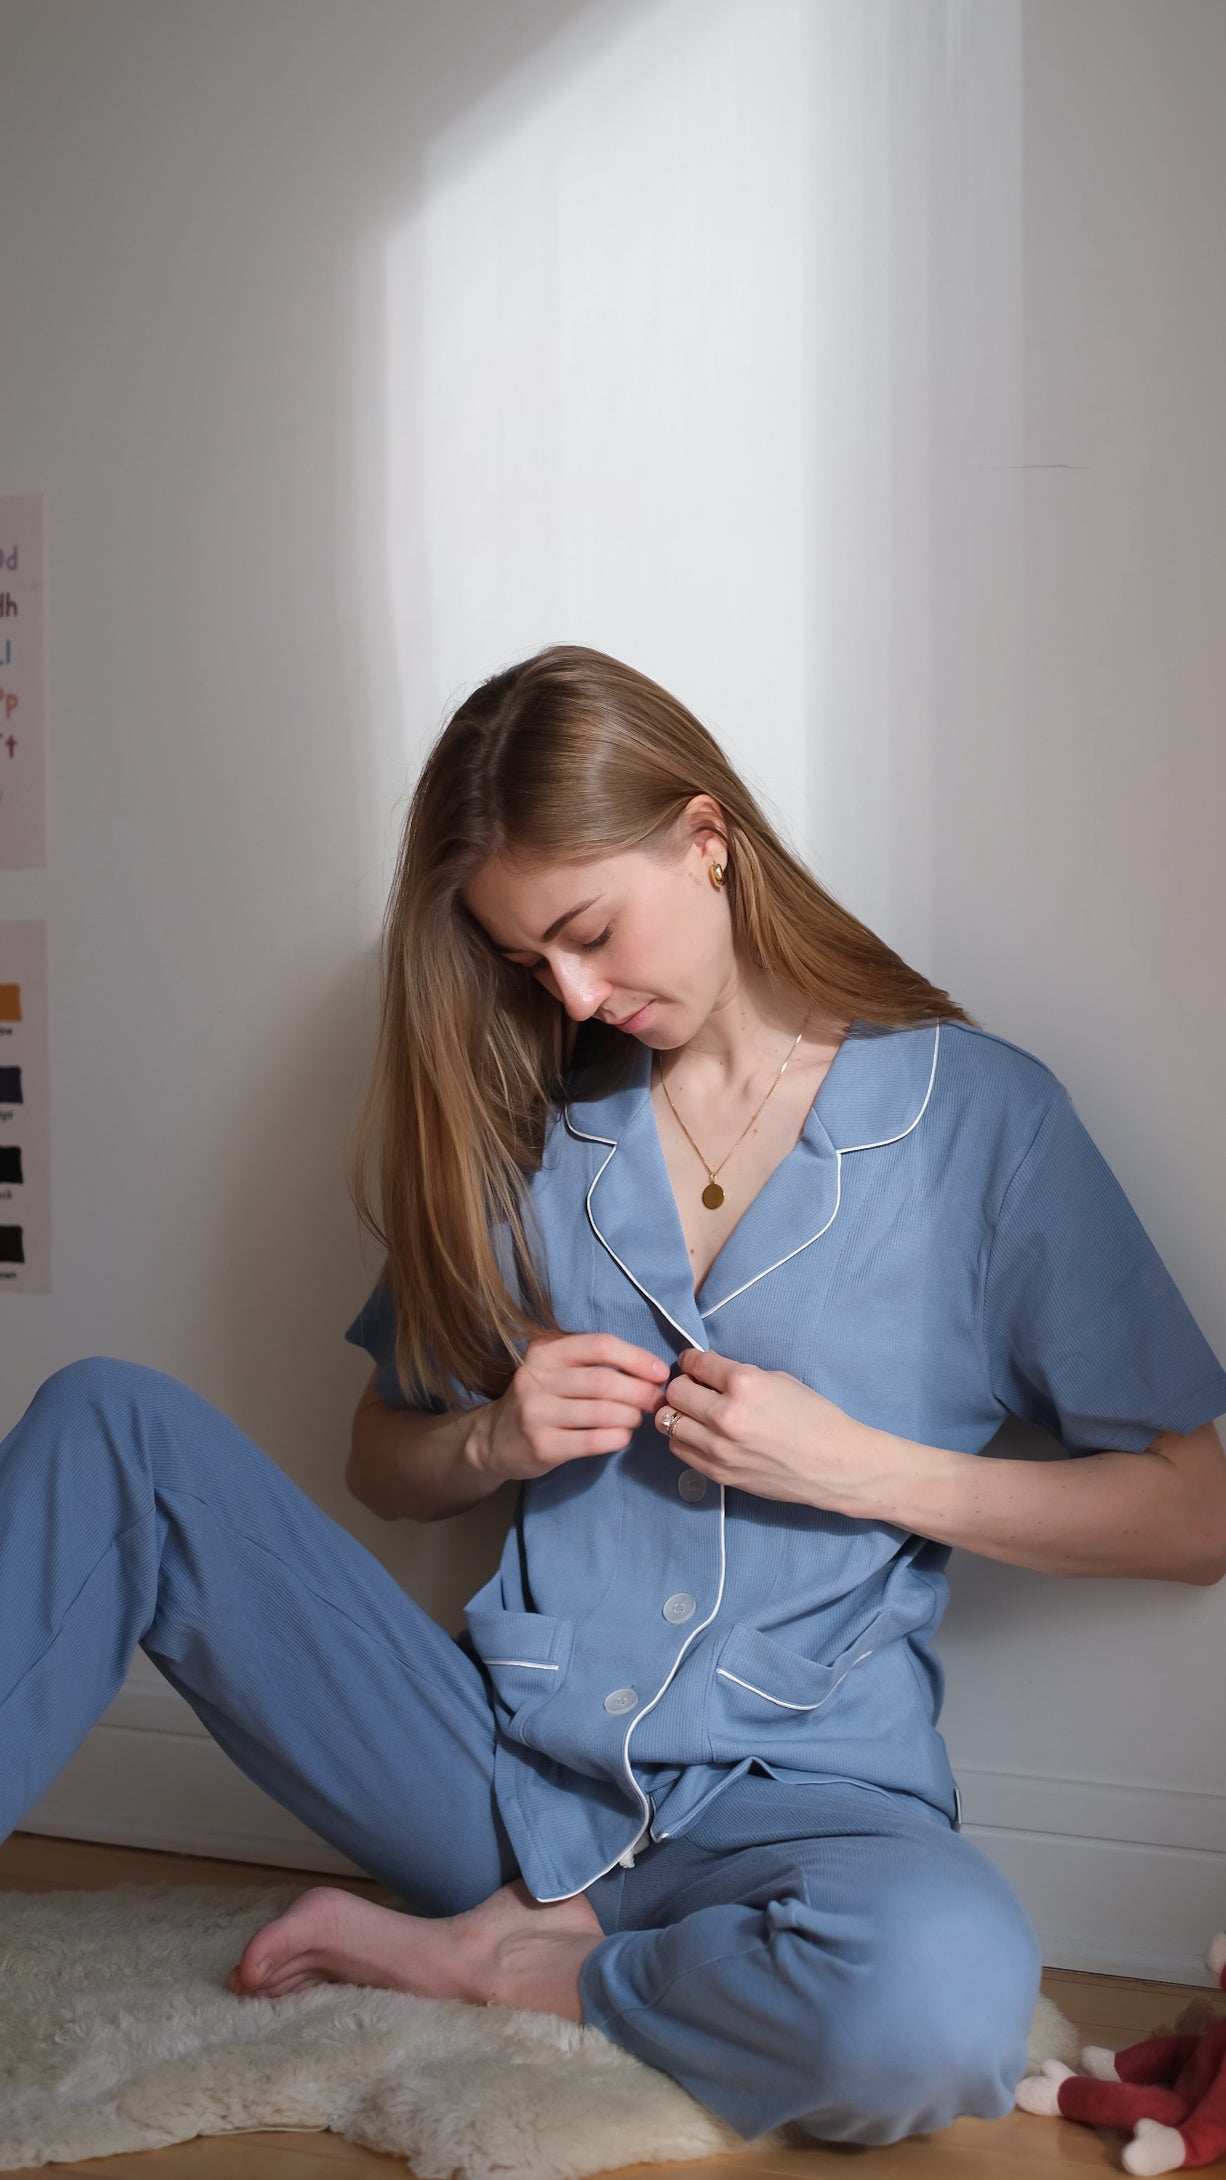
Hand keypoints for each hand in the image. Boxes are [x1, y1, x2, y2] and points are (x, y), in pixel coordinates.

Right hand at [474, 1332, 668, 1483]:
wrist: (494, 1439)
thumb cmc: (540, 1398)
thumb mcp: (555, 1368)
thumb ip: (592, 1362)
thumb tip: (650, 1370)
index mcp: (545, 1351)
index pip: (600, 1346)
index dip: (637, 1358)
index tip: (659, 1372)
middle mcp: (536, 1378)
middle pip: (604, 1381)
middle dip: (640, 1391)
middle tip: (655, 1400)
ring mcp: (536, 1413)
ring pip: (602, 1412)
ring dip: (630, 1416)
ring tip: (636, 1418)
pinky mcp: (541, 1446)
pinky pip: (593, 1441)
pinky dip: (617, 1438)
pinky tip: (621, 1436)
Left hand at [653, 1346, 885, 1515]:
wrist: (835, 1465)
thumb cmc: (815, 1418)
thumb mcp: (779, 1380)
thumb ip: (738, 1376)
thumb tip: (708, 1375)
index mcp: (744, 1383)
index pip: (696, 1364)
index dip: (692, 1360)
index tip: (695, 1363)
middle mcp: (725, 1415)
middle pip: (675, 1392)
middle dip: (683, 1385)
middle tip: (696, 1388)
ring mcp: (719, 1448)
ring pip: (668, 1423)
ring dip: (679, 1413)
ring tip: (695, 1413)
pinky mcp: (718, 1472)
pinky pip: (679, 1450)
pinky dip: (684, 1439)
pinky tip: (701, 1435)